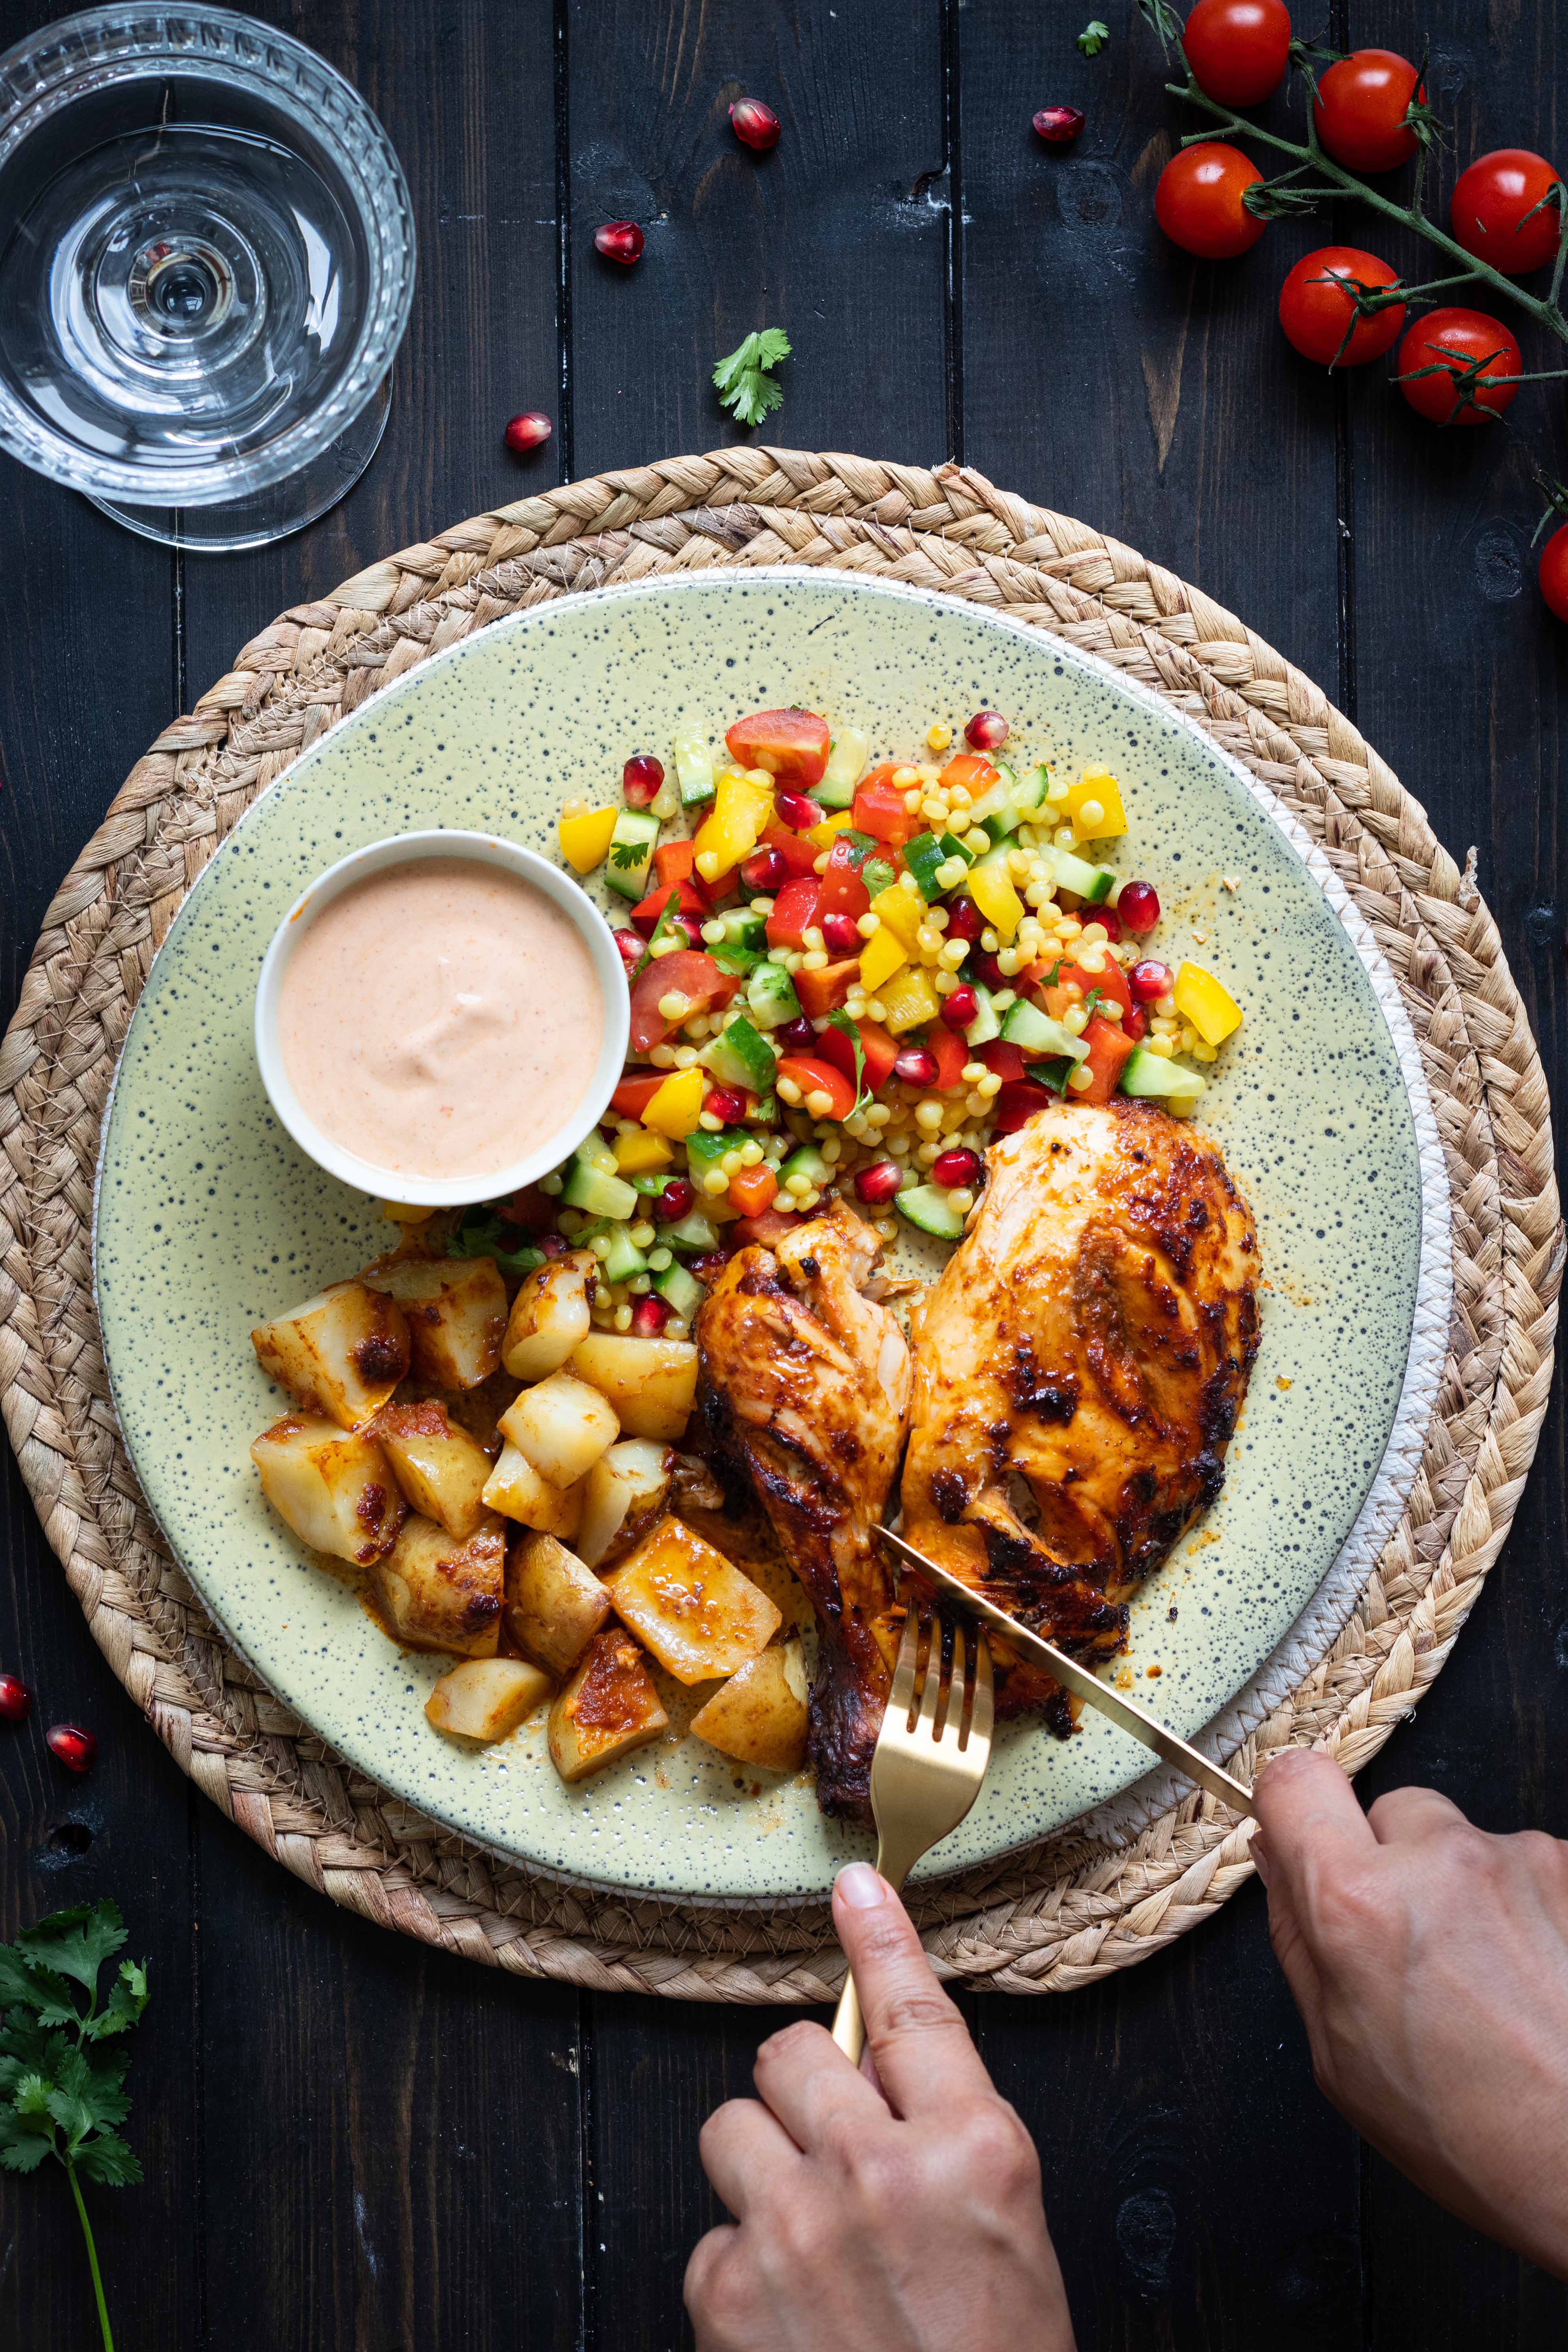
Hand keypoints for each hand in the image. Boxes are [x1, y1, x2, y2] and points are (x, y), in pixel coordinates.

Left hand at [685, 1863, 1075, 2350]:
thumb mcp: (1002, 2231)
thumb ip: (942, 2136)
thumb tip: (874, 2061)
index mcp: (971, 2151)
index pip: (913, 2008)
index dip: (878, 1936)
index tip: (853, 1882)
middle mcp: (878, 2170)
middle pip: (792, 2054)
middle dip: (801, 2095)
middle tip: (831, 2160)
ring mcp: (793, 2226)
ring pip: (731, 2126)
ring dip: (759, 2172)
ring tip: (804, 2247)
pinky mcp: (725, 2288)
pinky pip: (710, 2231)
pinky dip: (737, 2272)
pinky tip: (785, 2323)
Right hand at [1252, 1749, 1567, 2276]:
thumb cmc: (1476, 2135)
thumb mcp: (1340, 2054)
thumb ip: (1299, 1940)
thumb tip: (1279, 1858)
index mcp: (1358, 1905)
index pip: (1294, 1779)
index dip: (1292, 1809)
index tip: (1304, 1840)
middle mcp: (1440, 1860)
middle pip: (1389, 1810)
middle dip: (1391, 1863)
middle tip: (1414, 1948)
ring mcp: (1520, 1859)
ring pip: (1462, 1841)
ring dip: (1463, 1889)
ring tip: (1487, 1982)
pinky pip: (1524, 1867)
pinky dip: (1523, 1909)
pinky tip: (1533, 1979)